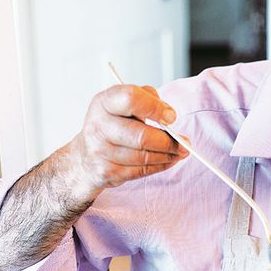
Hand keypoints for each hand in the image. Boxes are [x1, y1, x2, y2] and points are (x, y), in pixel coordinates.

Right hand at [68, 83, 188, 195]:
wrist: (85, 157)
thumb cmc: (112, 126)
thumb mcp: (122, 104)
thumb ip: (147, 99)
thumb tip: (169, 116)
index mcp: (103, 103)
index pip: (131, 98)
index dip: (156, 107)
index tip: (171, 116)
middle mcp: (98, 126)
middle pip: (142, 136)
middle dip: (169, 141)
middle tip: (185, 143)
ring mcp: (101, 152)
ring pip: (144, 157)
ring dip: (168, 156)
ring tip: (180, 152)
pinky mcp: (108, 172)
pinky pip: (141, 171)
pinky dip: (160, 166)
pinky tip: (168, 161)